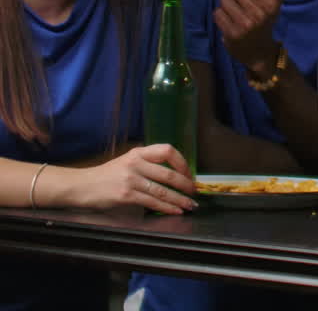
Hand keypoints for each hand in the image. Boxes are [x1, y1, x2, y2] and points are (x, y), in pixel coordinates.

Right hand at [74, 144, 196, 214]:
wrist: (80, 186)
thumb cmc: (105, 177)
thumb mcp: (127, 163)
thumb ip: (147, 166)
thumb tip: (173, 176)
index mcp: (138, 153)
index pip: (167, 150)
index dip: (182, 162)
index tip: (189, 173)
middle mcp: (135, 163)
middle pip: (169, 174)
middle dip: (186, 185)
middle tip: (194, 192)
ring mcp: (130, 179)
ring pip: (163, 190)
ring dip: (180, 199)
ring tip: (190, 205)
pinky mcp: (125, 195)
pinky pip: (152, 202)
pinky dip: (167, 207)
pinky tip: (175, 210)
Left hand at [214, 0, 282, 78]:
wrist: (260, 52)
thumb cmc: (265, 20)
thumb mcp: (274, 0)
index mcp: (273, 2)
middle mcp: (261, 12)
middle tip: (244, 8)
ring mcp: (246, 24)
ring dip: (227, 6)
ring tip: (236, 15)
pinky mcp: (232, 33)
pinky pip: (218, 13)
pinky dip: (221, 16)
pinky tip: (229, 23)